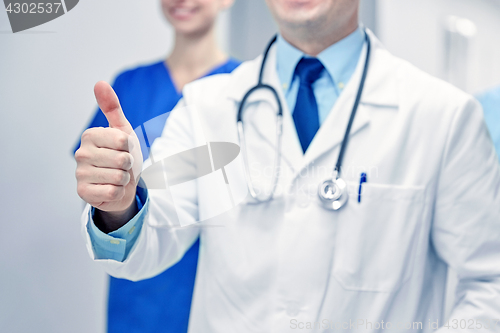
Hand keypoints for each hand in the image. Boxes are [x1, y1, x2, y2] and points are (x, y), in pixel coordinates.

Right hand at [75, 81, 142, 224]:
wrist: (122, 184)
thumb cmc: (122, 155)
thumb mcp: (123, 130)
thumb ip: (112, 108)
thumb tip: (99, 83)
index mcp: (90, 135)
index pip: (123, 140)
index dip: (130, 147)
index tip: (124, 149)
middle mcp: (81, 154)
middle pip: (123, 159)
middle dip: (129, 165)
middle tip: (121, 165)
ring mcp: (80, 174)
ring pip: (119, 176)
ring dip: (125, 179)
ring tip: (117, 177)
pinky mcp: (83, 193)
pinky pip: (112, 192)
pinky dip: (119, 191)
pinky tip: (112, 188)